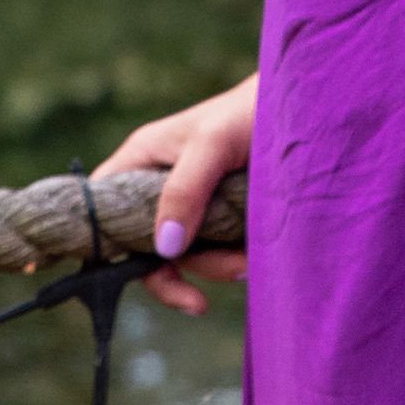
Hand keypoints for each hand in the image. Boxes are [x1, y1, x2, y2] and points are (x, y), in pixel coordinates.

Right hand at [94, 73, 256, 315]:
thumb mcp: (212, 144)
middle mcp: (160, 184)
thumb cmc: (248, 111)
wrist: (303, 107)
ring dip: (214, 267)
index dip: (101, 245)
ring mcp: (191, 202)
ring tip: (247, 263)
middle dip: (177, 271)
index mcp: (142, 159)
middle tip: (202, 298)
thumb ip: (185, 190)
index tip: (118, 280)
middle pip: (146, 245)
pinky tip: (251, 258)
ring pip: (185, 253)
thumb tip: (164, 248)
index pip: (101, 209)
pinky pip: (214, 249)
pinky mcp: (221, 214)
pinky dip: (229, 260)